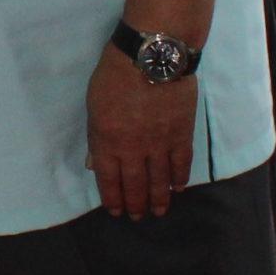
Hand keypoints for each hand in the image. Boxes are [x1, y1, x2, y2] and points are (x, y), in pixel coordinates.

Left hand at [86, 45, 196, 219]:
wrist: (152, 56)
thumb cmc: (115, 74)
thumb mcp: (93, 104)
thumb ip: (96, 137)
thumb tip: (94, 165)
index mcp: (106, 141)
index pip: (109, 180)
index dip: (113, 198)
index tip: (116, 211)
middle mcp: (132, 149)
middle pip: (134, 185)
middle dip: (136, 204)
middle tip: (139, 217)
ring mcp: (159, 144)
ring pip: (159, 180)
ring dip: (158, 199)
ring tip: (158, 212)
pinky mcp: (182, 135)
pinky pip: (181, 164)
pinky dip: (179, 178)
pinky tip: (177, 188)